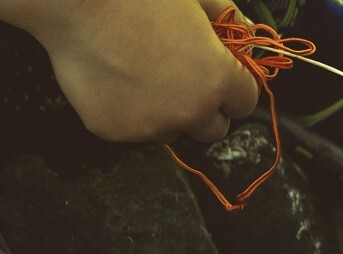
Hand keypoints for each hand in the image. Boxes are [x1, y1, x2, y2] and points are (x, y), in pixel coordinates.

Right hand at [16, 0, 259, 142]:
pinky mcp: (114, 130)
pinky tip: (113, 79)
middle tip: (183, 82)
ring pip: (171, 132)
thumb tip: (248, 29)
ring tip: (142, 76)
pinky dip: (128, 112)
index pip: (245, 103)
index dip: (234, 89)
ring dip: (166, 114)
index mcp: (217, 80)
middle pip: (214, 130)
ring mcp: (151, 125)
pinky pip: (132, 129)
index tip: (221, 77)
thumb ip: (228, 17)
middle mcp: (190, 111)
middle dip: (206, 110)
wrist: (75, 0)